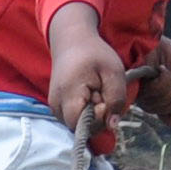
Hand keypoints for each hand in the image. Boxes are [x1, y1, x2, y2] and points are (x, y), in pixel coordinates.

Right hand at [45, 4, 129, 135]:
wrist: (72, 41)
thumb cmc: (94, 54)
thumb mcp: (114, 72)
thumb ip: (116, 99)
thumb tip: (112, 125)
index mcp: (69, 93)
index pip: (81, 125)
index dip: (97, 119)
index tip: (104, 99)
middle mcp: (56, 103)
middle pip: (79, 128)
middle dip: (96, 117)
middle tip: (101, 94)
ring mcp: (54, 106)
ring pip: (76, 125)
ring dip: (91, 115)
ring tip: (95, 93)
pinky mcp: (56, 106)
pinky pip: (73, 119)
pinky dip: (85, 112)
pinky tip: (88, 96)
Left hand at [138, 34, 170, 125]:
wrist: (148, 35)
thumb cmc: (162, 50)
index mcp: (160, 100)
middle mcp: (149, 102)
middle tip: (169, 73)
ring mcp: (140, 96)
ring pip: (162, 105)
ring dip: (168, 85)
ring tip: (161, 70)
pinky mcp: (132, 88)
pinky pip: (155, 94)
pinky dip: (161, 82)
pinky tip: (158, 71)